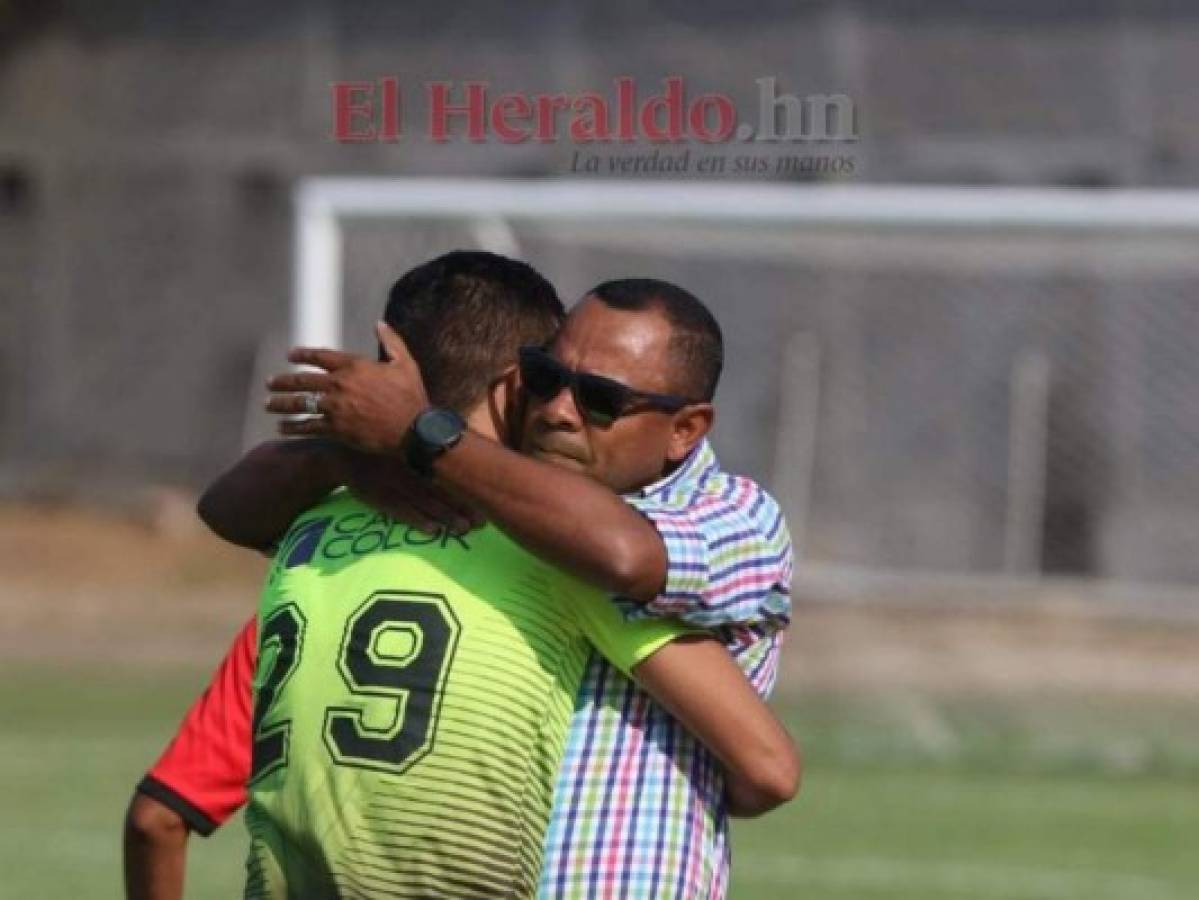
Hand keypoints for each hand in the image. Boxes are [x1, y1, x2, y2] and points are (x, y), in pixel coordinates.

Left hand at [265, 322, 428, 453]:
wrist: (413, 431)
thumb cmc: (411, 397)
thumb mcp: (406, 364)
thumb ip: (391, 342)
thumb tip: (379, 324)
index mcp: (354, 366)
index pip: (320, 356)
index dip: (303, 354)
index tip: (290, 355)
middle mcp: (340, 385)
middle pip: (302, 381)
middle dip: (283, 381)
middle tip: (269, 383)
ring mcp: (335, 408)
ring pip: (300, 404)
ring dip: (281, 403)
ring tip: (268, 404)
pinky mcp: (336, 429)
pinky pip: (308, 427)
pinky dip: (293, 428)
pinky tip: (282, 428)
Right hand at [342, 449, 484, 534]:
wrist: (342, 453)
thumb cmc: (380, 450)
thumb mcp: (403, 444)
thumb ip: (427, 452)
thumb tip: (460, 458)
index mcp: (417, 455)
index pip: (447, 474)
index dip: (465, 489)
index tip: (483, 502)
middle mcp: (409, 468)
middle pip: (440, 490)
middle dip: (461, 507)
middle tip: (480, 523)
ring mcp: (393, 483)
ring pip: (424, 502)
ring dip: (444, 517)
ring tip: (462, 529)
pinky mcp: (378, 497)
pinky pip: (400, 511)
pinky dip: (416, 520)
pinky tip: (432, 530)